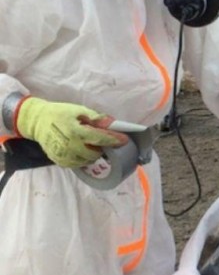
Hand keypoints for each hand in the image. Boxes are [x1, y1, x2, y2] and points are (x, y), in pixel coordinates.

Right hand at [14, 97, 128, 167]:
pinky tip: (79, 149)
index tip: (124, 140)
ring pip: (87, 161)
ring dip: (92, 154)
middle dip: (101, 148)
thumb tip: (113, 124)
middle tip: (98, 141)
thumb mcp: (79, 110)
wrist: (37, 121)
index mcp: (76, 131)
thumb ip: (96, 118)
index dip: (114, 140)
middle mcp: (70, 146)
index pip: (100, 139)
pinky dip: (82, 158)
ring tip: (87, 144)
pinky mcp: (59, 161)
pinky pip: (77, 164)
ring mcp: (63, 155)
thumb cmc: (60, 113)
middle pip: (95, 154)